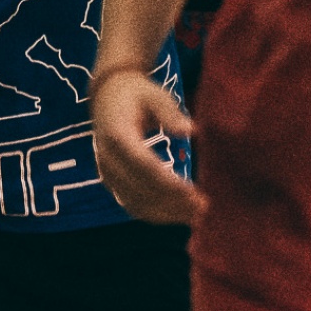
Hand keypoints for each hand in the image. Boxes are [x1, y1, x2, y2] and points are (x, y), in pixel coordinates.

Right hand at [90, 69, 202, 225]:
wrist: (107, 96)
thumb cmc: (137, 93)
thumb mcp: (155, 94)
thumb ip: (170, 112)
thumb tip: (190, 130)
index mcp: (118, 135)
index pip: (144, 165)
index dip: (168, 182)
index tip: (194, 192)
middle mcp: (108, 158)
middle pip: (140, 188)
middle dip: (172, 202)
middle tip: (203, 208)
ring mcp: (107, 172)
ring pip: (134, 202)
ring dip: (165, 213)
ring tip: (196, 217)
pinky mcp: (111, 181)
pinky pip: (130, 203)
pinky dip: (153, 213)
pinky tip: (177, 216)